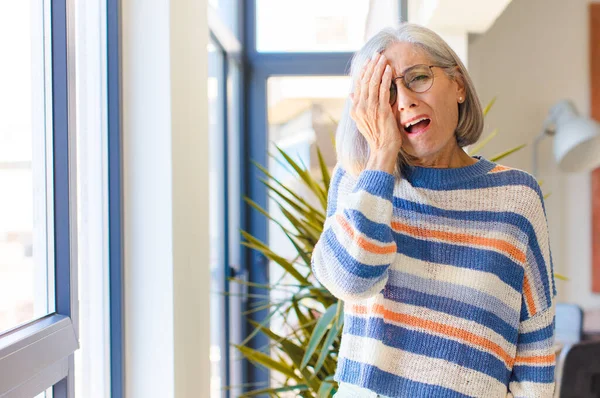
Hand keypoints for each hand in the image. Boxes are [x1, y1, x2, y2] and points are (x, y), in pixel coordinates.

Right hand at [350, 52, 401, 173]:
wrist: (382, 149)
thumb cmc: (376, 136)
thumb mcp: (362, 120)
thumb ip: (357, 105)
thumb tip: (351, 94)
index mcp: (355, 109)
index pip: (358, 85)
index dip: (364, 71)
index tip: (369, 61)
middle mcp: (360, 107)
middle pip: (365, 81)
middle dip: (372, 66)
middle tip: (378, 55)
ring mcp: (370, 109)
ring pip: (373, 83)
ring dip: (379, 69)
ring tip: (383, 58)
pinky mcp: (381, 110)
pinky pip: (383, 90)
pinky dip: (386, 78)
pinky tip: (389, 70)